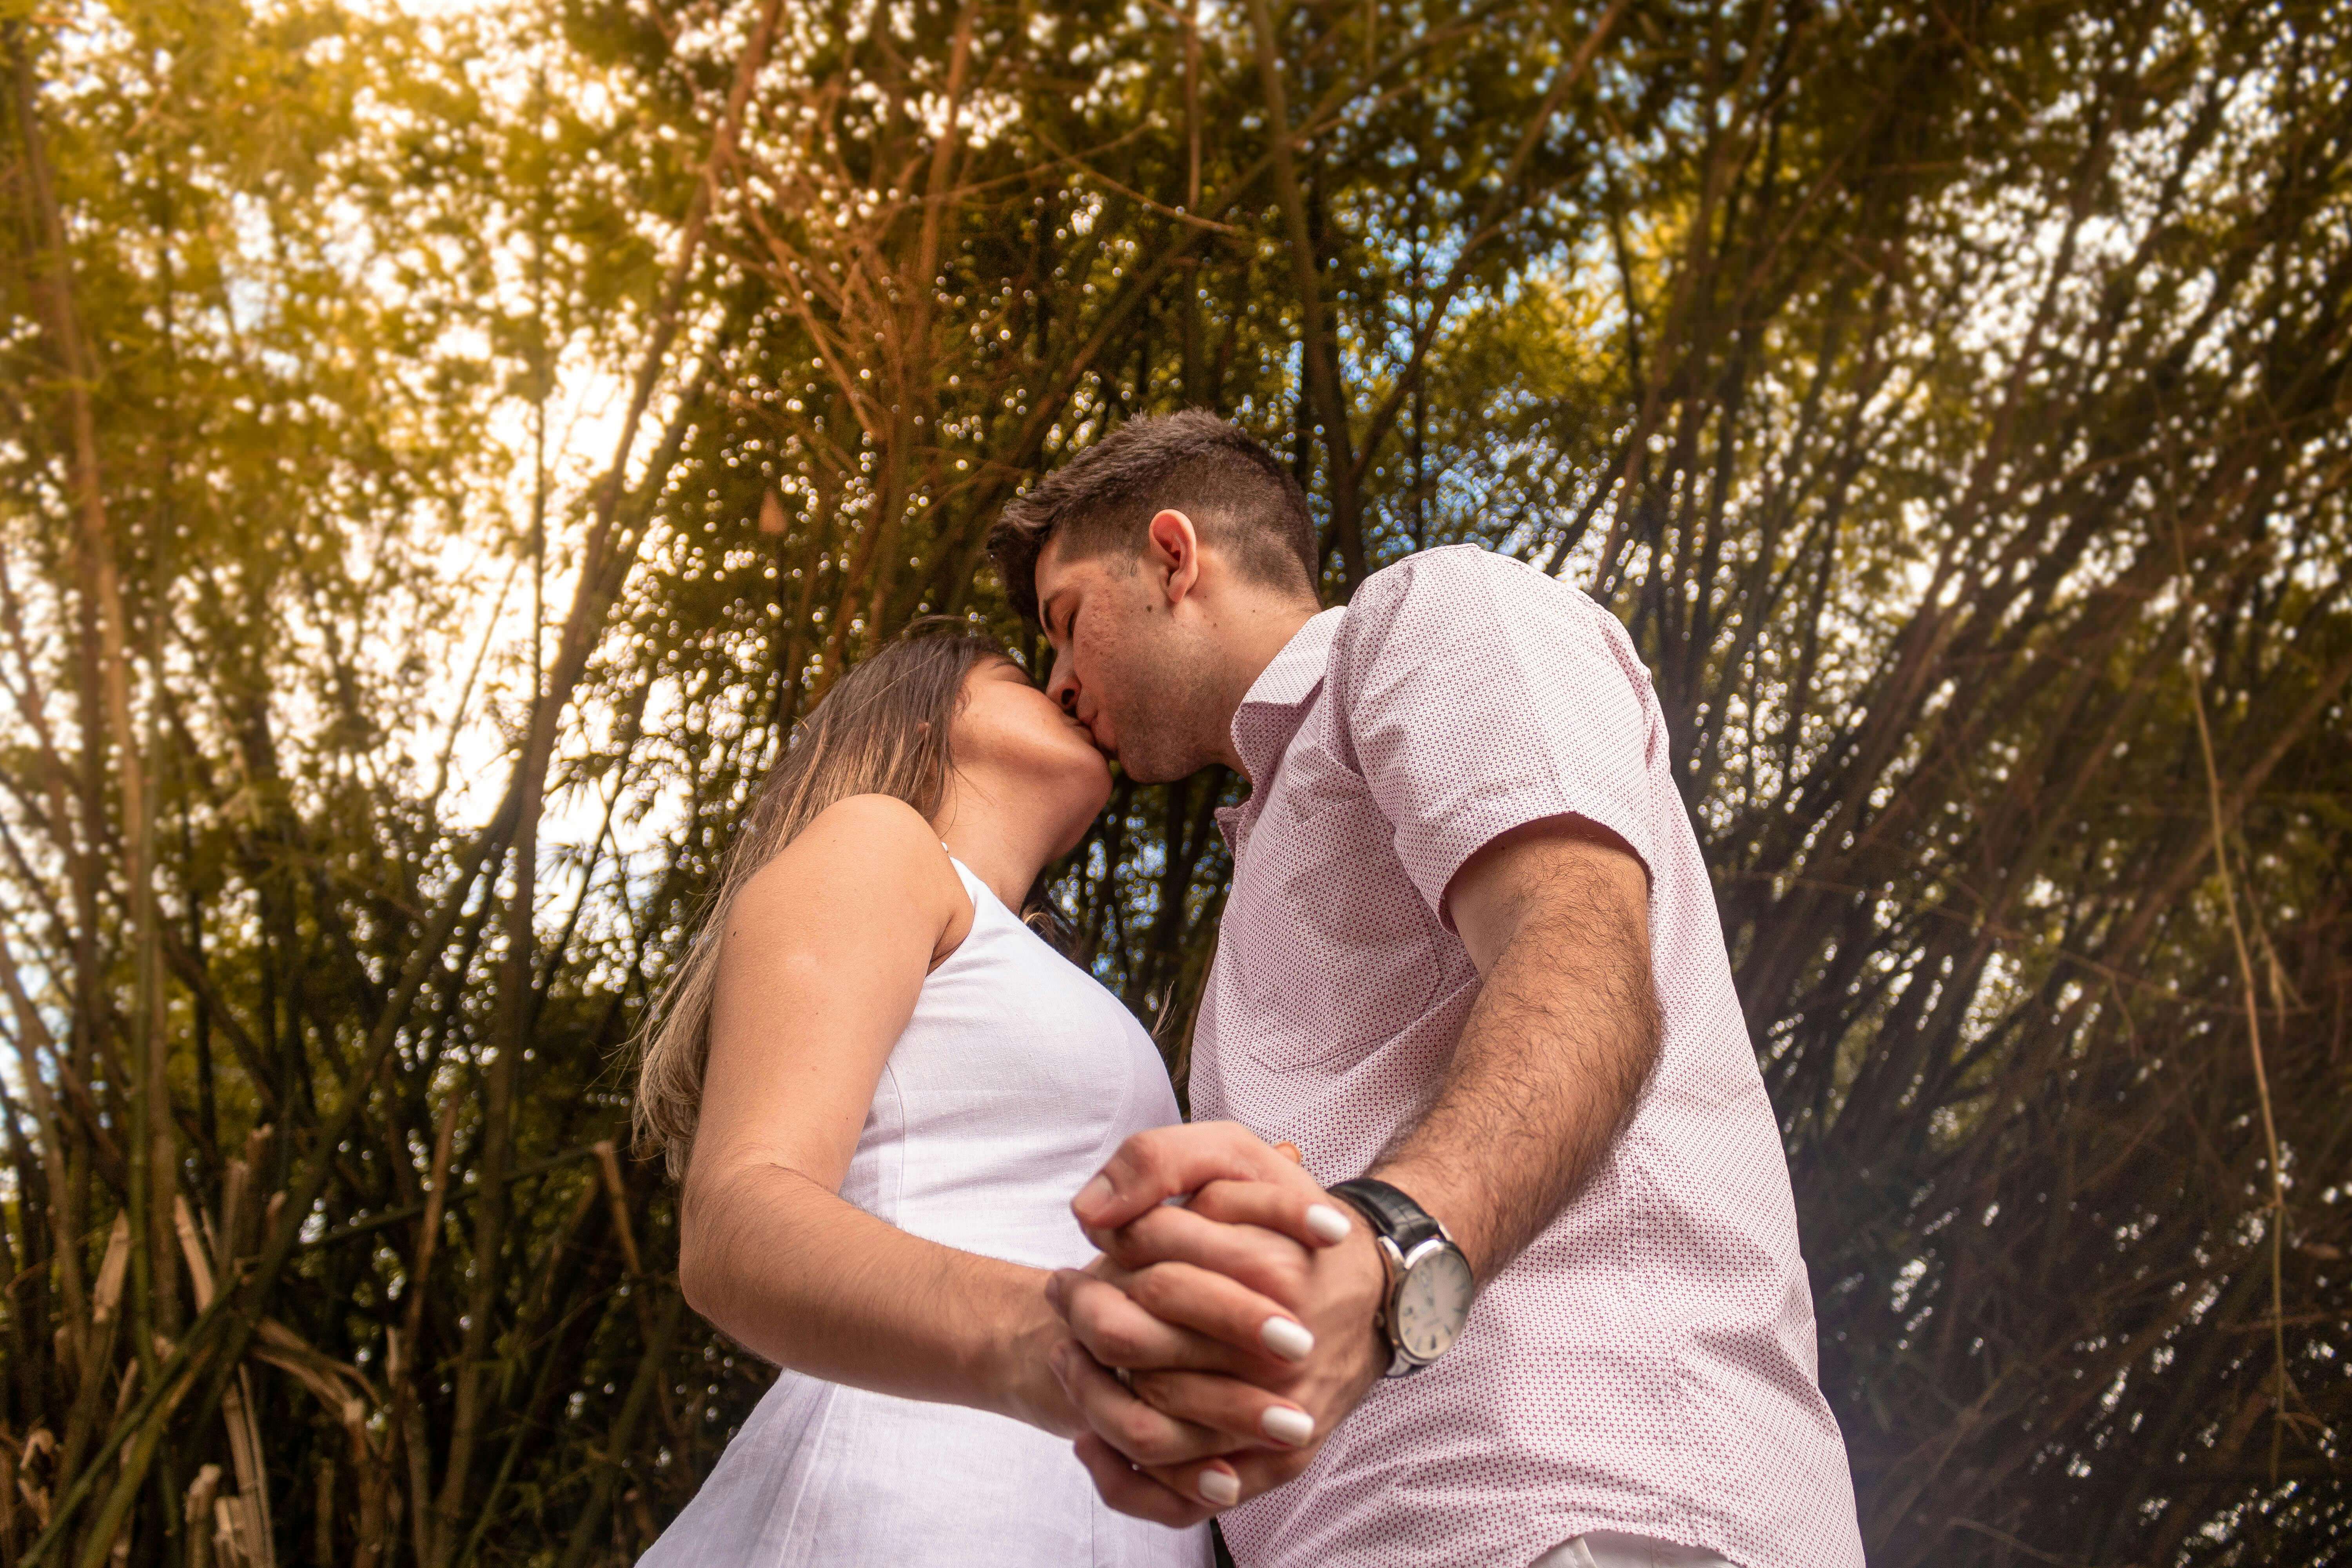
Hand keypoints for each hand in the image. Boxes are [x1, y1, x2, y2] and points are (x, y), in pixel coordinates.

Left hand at [1049, 1123, 1388, 1523]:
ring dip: (1089, 1386)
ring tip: (1068, 1349)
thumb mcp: (1236, 1156)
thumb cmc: (1292, 1222)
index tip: (1100, 1239)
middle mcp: (1280, 1349)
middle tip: (1062, 1290)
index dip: (1114, 1245)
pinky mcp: (1280, 1458)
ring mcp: (1281, 1411)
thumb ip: (1159, 1161)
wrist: (1378, 1293)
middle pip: (1137, 1340)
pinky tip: (1096, 1431)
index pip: (1152, 1258)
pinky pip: (1185, 1488)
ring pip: (1149, 1419)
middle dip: (1085, 1311)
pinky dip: (1128, 1470)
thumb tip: (1089, 1213)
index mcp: (1272, 1268)